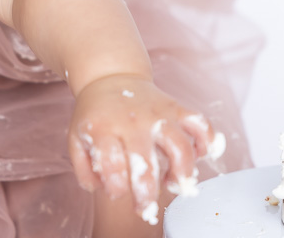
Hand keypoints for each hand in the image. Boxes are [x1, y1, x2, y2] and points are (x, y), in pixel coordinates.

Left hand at [67, 74, 224, 224]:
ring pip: (180, 146)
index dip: (116, 186)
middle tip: (144, 206)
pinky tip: (199, 155)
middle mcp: (132, 121)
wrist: (111, 76)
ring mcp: (157, 114)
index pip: (110, 164)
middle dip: (146, 193)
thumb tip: (102, 189)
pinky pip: (201, 124)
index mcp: (103, 129)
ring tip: (172, 182)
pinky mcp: (176, 107)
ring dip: (182, 173)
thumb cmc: (97, 115)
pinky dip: (207, 143)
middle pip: (145, 163)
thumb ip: (83, 168)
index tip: (118, 193)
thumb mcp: (76, 137)